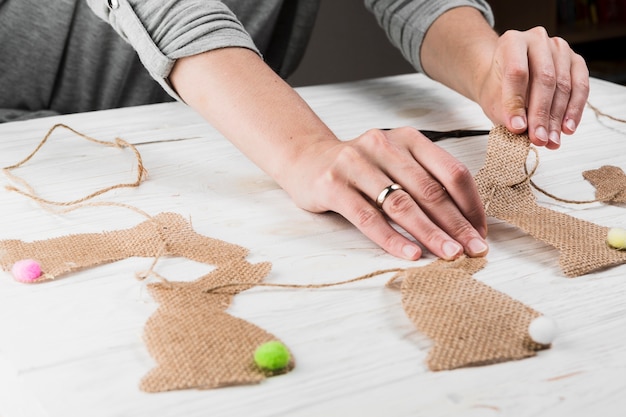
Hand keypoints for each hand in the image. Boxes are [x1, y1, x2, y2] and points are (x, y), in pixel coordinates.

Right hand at [284, 127, 488, 259]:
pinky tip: (410, 254)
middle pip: (430, 190)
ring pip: (401, 204)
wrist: (307, 160)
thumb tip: (465, 222)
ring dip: (430, 233)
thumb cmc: (360, 168)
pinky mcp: (333, 185)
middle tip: (474, 250)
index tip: (481, 232)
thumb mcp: (395, 163)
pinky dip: (391, 238)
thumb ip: (424, 181)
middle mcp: (384, 145)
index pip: (451, 171)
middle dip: (456, 224)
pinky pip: (367, 217)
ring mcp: (355, 163)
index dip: (471, 204)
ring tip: (450, 255)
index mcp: (408, 139)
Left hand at [477, 27, 588, 148]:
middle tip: (538, 139)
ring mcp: (559, 48)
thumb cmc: (498, 87)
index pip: (517, 72)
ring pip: (563, 85)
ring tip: (551, 140)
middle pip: (544, 79)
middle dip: (541, 114)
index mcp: (511, 42)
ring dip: (558, 117)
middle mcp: (537, 39)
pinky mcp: (576, 61)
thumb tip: (521, 129)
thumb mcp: (493, 99)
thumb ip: (506, 111)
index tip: (517, 128)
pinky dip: (574, 110)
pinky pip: (580, 86)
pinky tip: (567, 128)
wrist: (506, 77)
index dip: (516, 103)